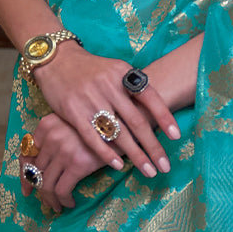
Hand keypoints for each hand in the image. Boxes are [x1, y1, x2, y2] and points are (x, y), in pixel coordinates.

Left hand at [20, 112, 105, 212]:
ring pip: (46, 184)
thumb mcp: (70, 127)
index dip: (25, 175)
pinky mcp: (76, 164)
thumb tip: (38, 169)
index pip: (26, 154)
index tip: (28, 190)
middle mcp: (51, 136)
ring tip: (57, 206)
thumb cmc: (96, 130)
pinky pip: (61, 190)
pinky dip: (64, 200)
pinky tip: (70, 203)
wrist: (120, 128)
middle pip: (35, 172)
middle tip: (48, 201)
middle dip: (40, 190)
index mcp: (46, 125)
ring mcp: (62, 150)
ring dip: (51, 199)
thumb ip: (53, 140)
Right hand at [33, 41, 179, 179]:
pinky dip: (106, 153)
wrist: (56, 60)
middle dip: (153, 147)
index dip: (164, 116)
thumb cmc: (90, 70)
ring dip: (135, 156)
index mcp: (122, 74)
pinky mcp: (73, 112)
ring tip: (149, 172)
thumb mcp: (114, 71)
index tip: (176, 137)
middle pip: (137, 122)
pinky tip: (118, 166)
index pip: (149, 96)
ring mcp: (91, 99)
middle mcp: (109, 86)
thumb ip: (131, 90)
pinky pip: (93, 138)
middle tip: (165, 166)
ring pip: (118, 133)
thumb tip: (154, 115)